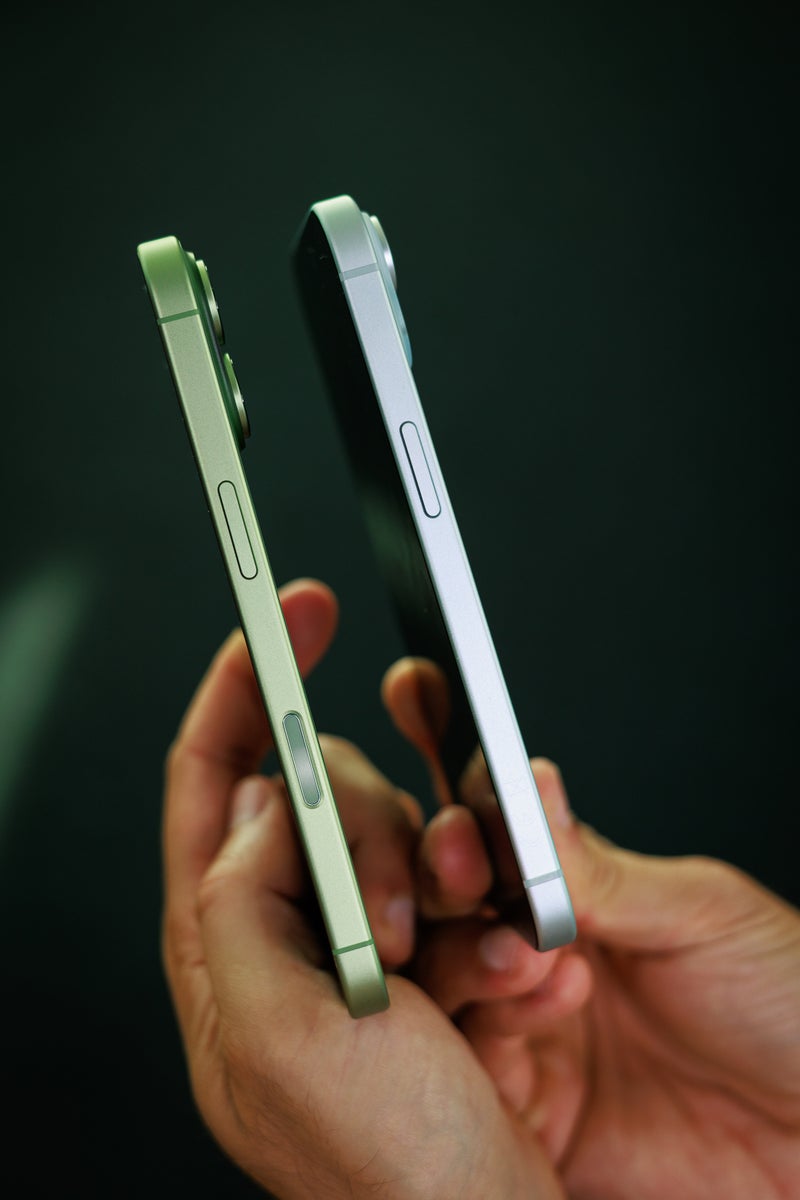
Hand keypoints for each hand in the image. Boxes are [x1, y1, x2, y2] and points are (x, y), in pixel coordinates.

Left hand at [161, 580, 563, 1199]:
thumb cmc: (387, 1171)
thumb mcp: (282, 1030)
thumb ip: (246, 897)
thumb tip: (264, 798)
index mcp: (225, 952)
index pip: (210, 782)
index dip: (240, 688)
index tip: (283, 621)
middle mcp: (285, 943)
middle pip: (322, 795)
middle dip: (377, 822)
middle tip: (402, 910)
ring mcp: (360, 953)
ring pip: (399, 832)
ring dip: (445, 875)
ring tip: (464, 959)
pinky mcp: (429, 965)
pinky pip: (459, 881)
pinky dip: (488, 906)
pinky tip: (502, 968)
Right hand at [383, 658, 799, 1198]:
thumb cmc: (787, 1009)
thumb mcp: (703, 915)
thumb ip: (600, 868)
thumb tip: (525, 787)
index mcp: (581, 880)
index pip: (491, 804)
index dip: (447, 744)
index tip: (418, 692)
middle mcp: (536, 939)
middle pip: (441, 879)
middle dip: (439, 855)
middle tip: (462, 857)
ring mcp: (523, 1017)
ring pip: (438, 960)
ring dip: (466, 942)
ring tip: (529, 948)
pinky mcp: (522, 1101)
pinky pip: (464, 1053)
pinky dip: (491, 1019)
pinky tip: (548, 1000)